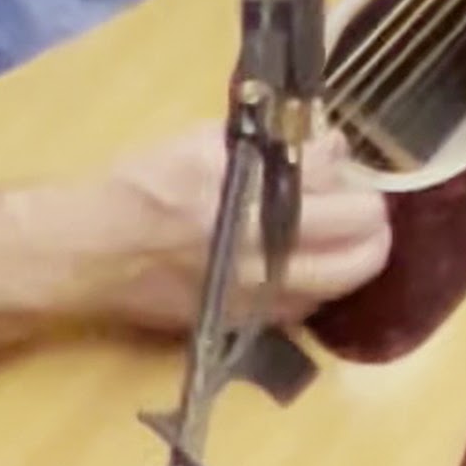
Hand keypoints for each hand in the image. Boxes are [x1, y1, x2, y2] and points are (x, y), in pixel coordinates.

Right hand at [105, 122, 389, 330]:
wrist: (92, 253)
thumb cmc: (142, 186)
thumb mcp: (202, 144)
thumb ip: (269, 143)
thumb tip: (329, 145)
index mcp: (242, 193)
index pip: (329, 176)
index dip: (343, 163)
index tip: (336, 157)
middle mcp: (256, 249)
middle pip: (361, 242)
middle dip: (372, 216)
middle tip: (361, 201)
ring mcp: (257, 294)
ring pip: (346, 281)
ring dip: (357, 254)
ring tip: (343, 233)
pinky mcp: (247, 322)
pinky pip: (309, 306)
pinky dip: (322, 283)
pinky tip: (306, 263)